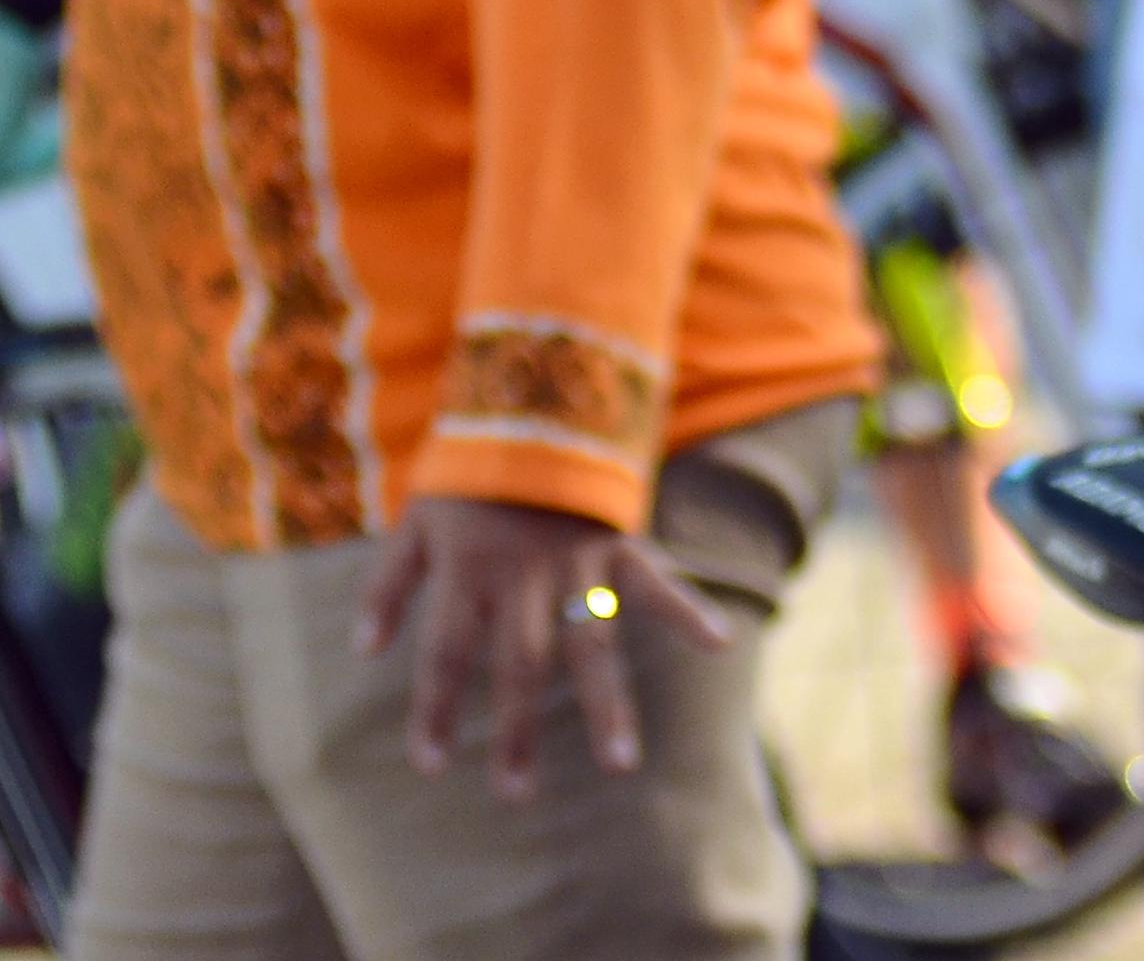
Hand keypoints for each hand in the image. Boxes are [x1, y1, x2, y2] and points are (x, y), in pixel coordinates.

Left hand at [357, 493, 733, 799]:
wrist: (532, 405)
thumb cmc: (467, 476)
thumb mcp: (413, 523)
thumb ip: (388, 587)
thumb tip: (364, 652)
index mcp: (468, 574)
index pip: (447, 656)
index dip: (437, 711)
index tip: (432, 765)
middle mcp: (524, 578)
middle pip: (521, 666)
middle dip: (518, 731)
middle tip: (516, 795)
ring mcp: (578, 565)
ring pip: (592, 645)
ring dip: (608, 706)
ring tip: (620, 765)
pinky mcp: (620, 548)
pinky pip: (659, 583)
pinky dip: (690, 611)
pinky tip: (721, 643)